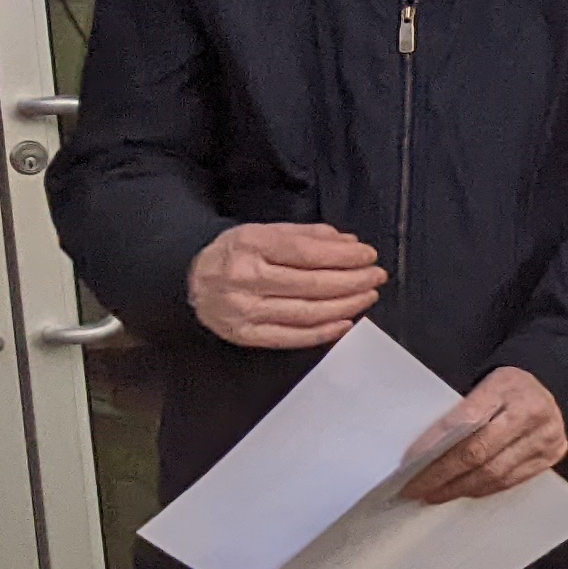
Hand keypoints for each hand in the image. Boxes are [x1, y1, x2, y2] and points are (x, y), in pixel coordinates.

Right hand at [189, 222, 385, 348]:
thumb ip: (308, 235)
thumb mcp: (265, 231)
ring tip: (367, 296)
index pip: (307, 253)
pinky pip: (292, 337)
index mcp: (250, 245)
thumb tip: (349, 241)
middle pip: (312, 284)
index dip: (344, 256)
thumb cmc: (235, 253)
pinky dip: (323, 332)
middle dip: (353, 281)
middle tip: (376, 276)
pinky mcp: (245, 335)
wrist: (191, 279)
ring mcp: (244, 310)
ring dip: (346, 306)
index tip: (369, 255)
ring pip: (307, 312)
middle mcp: (245, 278)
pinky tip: (345, 322)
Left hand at [401, 367, 567, 504]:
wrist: (552, 386)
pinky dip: (482, 488)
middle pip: (478, 452)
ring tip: (434, 494)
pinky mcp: (552, 455)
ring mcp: (545, 436)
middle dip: (441, 474)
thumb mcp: (483, 382)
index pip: (464, 421)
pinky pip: (511, 480)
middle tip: (415, 488)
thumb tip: (422, 448)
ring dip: (459, 487)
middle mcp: (532, 412)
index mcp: (508, 386)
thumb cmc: (508, 386)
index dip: (434, 445)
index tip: (409, 462)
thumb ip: (459, 408)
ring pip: (494, 472)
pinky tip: (463, 490)